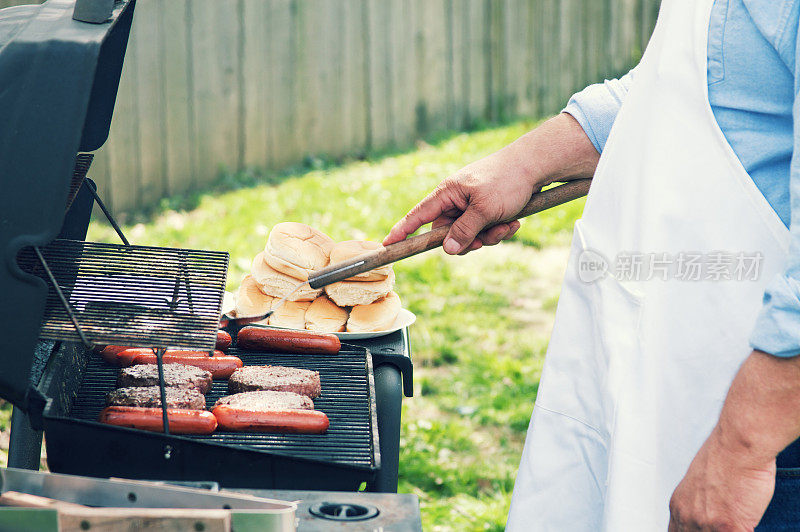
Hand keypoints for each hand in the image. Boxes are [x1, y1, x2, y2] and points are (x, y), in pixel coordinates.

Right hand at [383, 151, 536, 254]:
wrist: (536, 165)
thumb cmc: (507, 180)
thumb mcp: (485, 209)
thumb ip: (464, 231)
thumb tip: (447, 250)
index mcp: (447, 193)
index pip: (418, 216)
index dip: (402, 231)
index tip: (386, 245)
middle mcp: (456, 200)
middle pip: (448, 234)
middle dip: (469, 241)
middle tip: (486, 239)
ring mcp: (471, 205)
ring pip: (469, 235)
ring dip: (489, 236)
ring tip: (507, 225)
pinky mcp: (486, 210)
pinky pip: (485, 230)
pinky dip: (499, 230)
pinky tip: (514, 222)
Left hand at [668, 427, 775, 530]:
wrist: (738, 445)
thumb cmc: (725, 457)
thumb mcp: (699, 484)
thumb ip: (698, 505)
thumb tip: (708, 515)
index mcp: (678, 506)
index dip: (691, 531)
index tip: (703, 528)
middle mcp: (687, 517)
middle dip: (709, 531)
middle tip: (720, 523)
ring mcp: (706, 524)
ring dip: (726, 530)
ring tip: (736, 518)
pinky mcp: (728, 528)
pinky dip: (746, 530)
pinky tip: (747, 522)